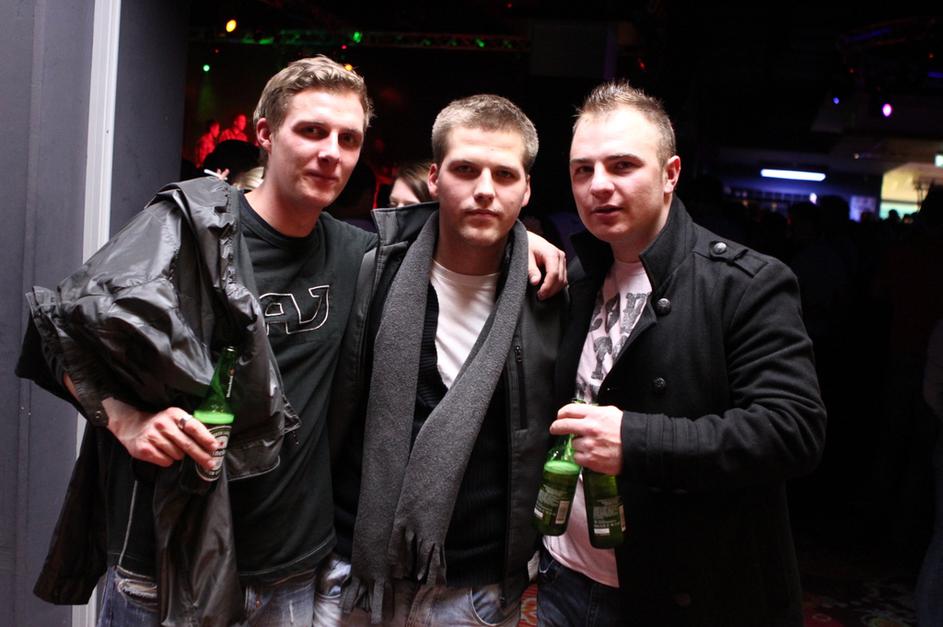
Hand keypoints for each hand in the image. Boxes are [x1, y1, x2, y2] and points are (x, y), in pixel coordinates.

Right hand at [102, 397, 218, 471]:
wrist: (132, 426)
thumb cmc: (161, 424)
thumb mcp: (175, 418)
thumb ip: (191, 427)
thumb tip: (212, 442)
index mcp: (174, 414)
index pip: (193, 427)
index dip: (205, 438)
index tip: (215, 447)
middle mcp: (163, 424)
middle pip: (187, 444)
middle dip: (201, 455)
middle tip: (210, 463)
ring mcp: (152, 436)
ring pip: (177, 454)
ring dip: (179, 455)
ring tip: (172, 448)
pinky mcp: (144, 449)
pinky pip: (165, 461)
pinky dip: (168, 460)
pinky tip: (163, 453)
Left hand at [525, 230, 566, 299]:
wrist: (528, 239)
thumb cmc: (526, 245)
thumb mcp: (525, 257)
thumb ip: (531, 270)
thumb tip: (535, 281)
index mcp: (552, 253)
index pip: (554, 274)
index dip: (548, 287)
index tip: (541, 294)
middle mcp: (559, 256)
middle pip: (560, 279)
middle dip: (551, 290)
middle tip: (541, 297)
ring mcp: (562, 260)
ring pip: (563, 280)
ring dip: (554, 289)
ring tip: (543, 294)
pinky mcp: (561, 263)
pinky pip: (563, 277)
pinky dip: (556, 284)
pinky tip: (548, 288)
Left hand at [550, 403, 623, 474]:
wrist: (638, 447)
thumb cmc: (626, 430)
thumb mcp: (611, 413)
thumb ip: (594, 412)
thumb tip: (582, 413)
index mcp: (594, 415)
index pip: (569, 410)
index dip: (561, 413)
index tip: (559, 417)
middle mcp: (589, 428)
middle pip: (563, 425)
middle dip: (556, 427)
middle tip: (555, 429)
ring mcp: (589, 445)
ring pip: (572, 444)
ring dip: (578, 445)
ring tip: (592, 445)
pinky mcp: (590, 459)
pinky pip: (577, 457)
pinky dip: (582, 457)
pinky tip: (592, 454)